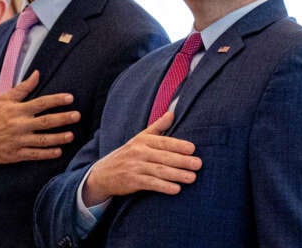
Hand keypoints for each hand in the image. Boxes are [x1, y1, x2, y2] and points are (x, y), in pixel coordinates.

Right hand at [0, 71, 79, 172]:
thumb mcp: (4, 99)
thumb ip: (23, 88)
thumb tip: (37, 73)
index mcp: (17, 110)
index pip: (41, 103)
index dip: (56, 100)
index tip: (70, 98)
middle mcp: (19, 125)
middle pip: (45, 121)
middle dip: (63, 118)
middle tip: (77, 116)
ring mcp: (18, 141)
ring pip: (43, 140)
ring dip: (58, 138)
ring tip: (71, 135)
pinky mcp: (16, 154)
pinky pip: (35, 154)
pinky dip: (47, 153)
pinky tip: (58, 151)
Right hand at [81, 111, 200, 206]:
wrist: (103, 173)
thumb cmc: (128, 154)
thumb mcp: (140, 138)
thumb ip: (158, 127)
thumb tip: (172, 113)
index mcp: (142, 140)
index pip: (163, 141)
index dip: (178, 145)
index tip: (192, 148)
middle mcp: (138, 152)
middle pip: (163, 156)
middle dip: (181, 160)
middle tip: (198, 164)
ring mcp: (134, 166)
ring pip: (159, 170)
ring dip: (177, 174)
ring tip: (192, 177)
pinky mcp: (132, 181)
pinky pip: (150, 184)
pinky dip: (163, 186)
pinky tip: (176, 189)